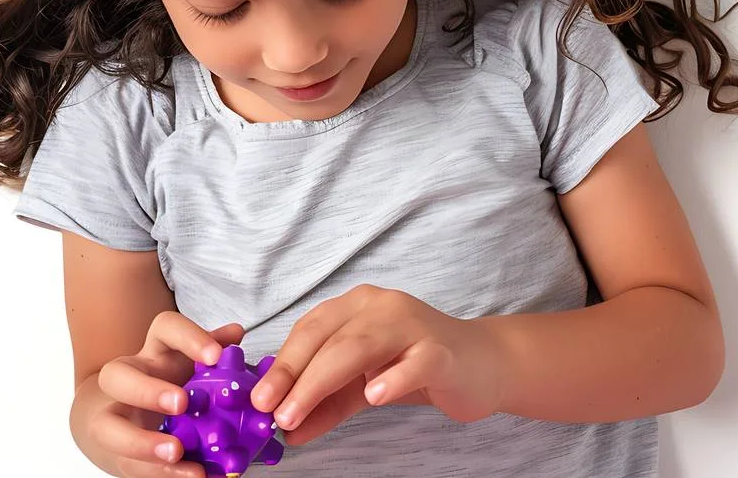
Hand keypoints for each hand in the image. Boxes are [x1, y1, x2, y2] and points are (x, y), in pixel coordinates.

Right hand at [84, 311, 244, 477]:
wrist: (125, 415)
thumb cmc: (171, 382)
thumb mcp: (193, 364)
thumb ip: (214, 348)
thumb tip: (235, 333)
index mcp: (155, 351)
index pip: (165, 328)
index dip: (189, 338)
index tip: (216, 356)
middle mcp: (128, 380)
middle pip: (117, 375)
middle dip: (147, 390)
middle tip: (181, 404)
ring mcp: (115, 418)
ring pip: (108, 428)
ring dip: (142, 443)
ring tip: (177, 452)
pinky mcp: (115, 453)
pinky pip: (129, 465)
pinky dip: (160, 473)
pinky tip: (191, 475)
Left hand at [249, 284, 506, 444]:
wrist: (481, 364)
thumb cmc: (416, 367)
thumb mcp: (362, 386)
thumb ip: (325, 405)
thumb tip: (285, 431)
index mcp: (358, 306)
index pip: (309, 330)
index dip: (281, 364)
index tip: (257, 400)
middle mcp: (383, 306)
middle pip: (329, 338)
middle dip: (294, 375)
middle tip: (270, 412)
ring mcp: (414, 325)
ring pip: (360, 346)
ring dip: (322, 382)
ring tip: (296, 415)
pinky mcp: (441, 351)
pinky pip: (413, 362)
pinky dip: (392, 378)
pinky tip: (374, 395)